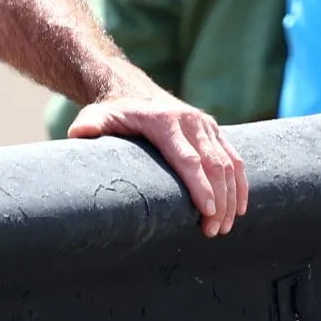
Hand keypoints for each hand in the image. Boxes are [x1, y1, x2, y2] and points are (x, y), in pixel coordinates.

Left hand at [65, 78, 248, 235]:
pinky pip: (235, 158)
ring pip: (229, 163)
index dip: (200, 185)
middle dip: (219, 200)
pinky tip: (239, 208)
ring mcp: (205, 124)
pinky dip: (240, 184)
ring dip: (231, 197)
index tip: (208, 211)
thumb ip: (90, 124)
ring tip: (224, 227)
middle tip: (214, 231)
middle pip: (214, 165)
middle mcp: (190, 121)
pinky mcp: (213, 129)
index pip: (188, 158)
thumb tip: (79, 132)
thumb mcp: (98, 116)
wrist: (132, 89)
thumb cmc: (113, 112)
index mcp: (164, 121)